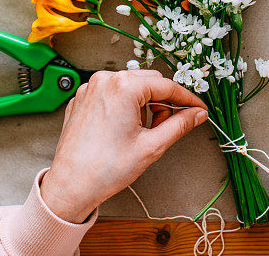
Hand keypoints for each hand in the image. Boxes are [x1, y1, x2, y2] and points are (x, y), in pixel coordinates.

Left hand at [41, 69, 207, 222]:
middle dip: (163, 102)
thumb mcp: (152, 146)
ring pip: (131, 87)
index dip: (187, 99)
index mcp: (123, 87)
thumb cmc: (104, 169)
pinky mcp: (81, 99)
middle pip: (149, 82)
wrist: (70, 186)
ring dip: (143, 105)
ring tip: (140, 132)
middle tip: (167, 126)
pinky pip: (112, 94)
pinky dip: (124, 107)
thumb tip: (196, 115)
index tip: (198, 108)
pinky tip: (124, 129)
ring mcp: (90, 88)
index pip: (166, 86)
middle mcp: (104, 81)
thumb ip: (179, 125)